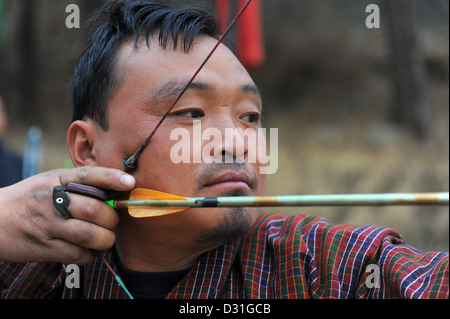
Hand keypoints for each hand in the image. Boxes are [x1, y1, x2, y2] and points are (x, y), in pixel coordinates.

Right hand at [0, 166, 134, 263]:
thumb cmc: (32, 199)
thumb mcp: (51, 182)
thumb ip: (79, 184)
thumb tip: (116, 190)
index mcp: (56, 179)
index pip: (88, 175)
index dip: (112, 178)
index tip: (130, 182)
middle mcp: (51, 200)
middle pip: (93, 209)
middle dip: (111, 218)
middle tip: (112, 221)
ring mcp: (47, 225)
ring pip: (88, 234)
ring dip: (105, 238)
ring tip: (105, 236)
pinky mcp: (44, 248)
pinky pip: (78, 254)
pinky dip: (91, 253)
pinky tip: (90, 248)